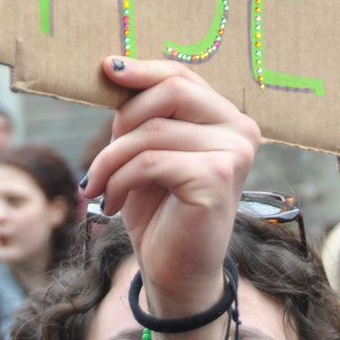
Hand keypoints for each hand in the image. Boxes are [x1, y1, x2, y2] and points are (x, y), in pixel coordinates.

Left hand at [77, 56, 259, 317]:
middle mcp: (241, 129)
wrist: (175, 273)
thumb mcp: (146, 151)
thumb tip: (113, 67)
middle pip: (171, 91)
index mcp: (228, 118)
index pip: (181, 76)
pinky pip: (150, 162)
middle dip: (124, 118)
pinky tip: (113, 204)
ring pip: (152, 131)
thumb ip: (142, 113)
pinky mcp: (216, 178)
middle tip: (102, 158)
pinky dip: (120, 181)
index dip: (143, 70)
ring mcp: (234, 153)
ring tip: (98, 187)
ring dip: (111, 160)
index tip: (106, 69)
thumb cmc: (160, 209)